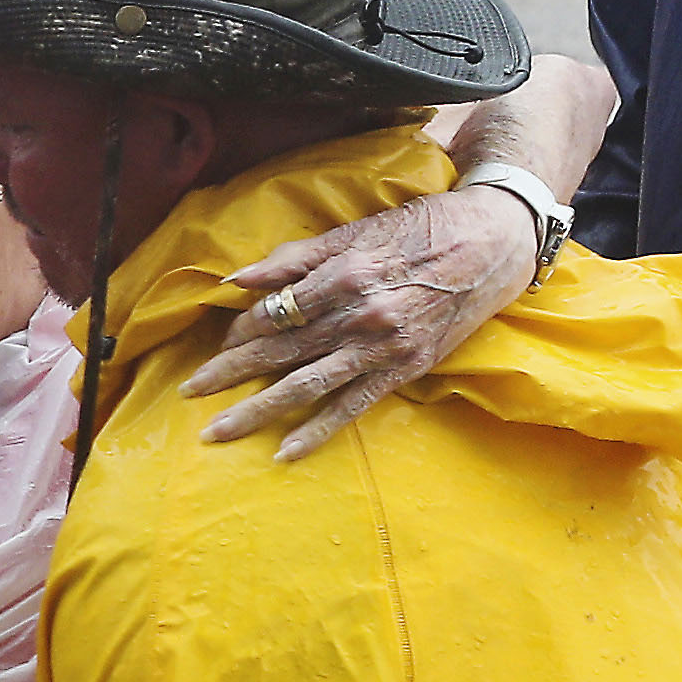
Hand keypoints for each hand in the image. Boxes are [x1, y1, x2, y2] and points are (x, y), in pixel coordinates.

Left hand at [182, 179, 540, 455]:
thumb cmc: (423, 229)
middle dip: (228, 374)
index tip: (220, 342)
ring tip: (217, 431)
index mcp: (342, 275)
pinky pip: (353, 406)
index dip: (242, 330)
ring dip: (256, 410)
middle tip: (188, 393)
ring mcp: (381, 346)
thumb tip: (239, 279)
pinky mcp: (405, 369)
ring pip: (305, 385)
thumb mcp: (357, 231)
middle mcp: (358, 314)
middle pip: (279, 351)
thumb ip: (297, 258)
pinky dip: (318, 430)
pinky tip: (285, 452)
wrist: (494, 241)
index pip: (274, 312)